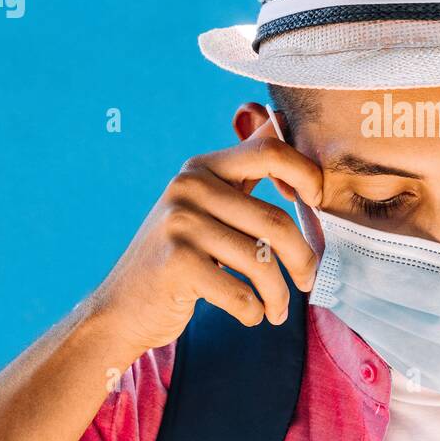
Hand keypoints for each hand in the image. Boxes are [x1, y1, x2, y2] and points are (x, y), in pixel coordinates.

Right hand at [84, 117, 322, 352]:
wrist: (122, 308)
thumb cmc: (178, 259)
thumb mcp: (204, 208)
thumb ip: (240, 175)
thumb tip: (281, 125)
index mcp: (201, 168)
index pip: (269, 151)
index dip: (306, 173)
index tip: (318, 201)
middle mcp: (188, 188)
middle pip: (276, 221)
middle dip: (303, 259)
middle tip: (308, 280)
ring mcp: (180, 224)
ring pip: (263, 262)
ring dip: (279, 295)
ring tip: (277, 309)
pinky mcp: (177, 264)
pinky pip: (241, 293)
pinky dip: (254, 312)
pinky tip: (250, 315)